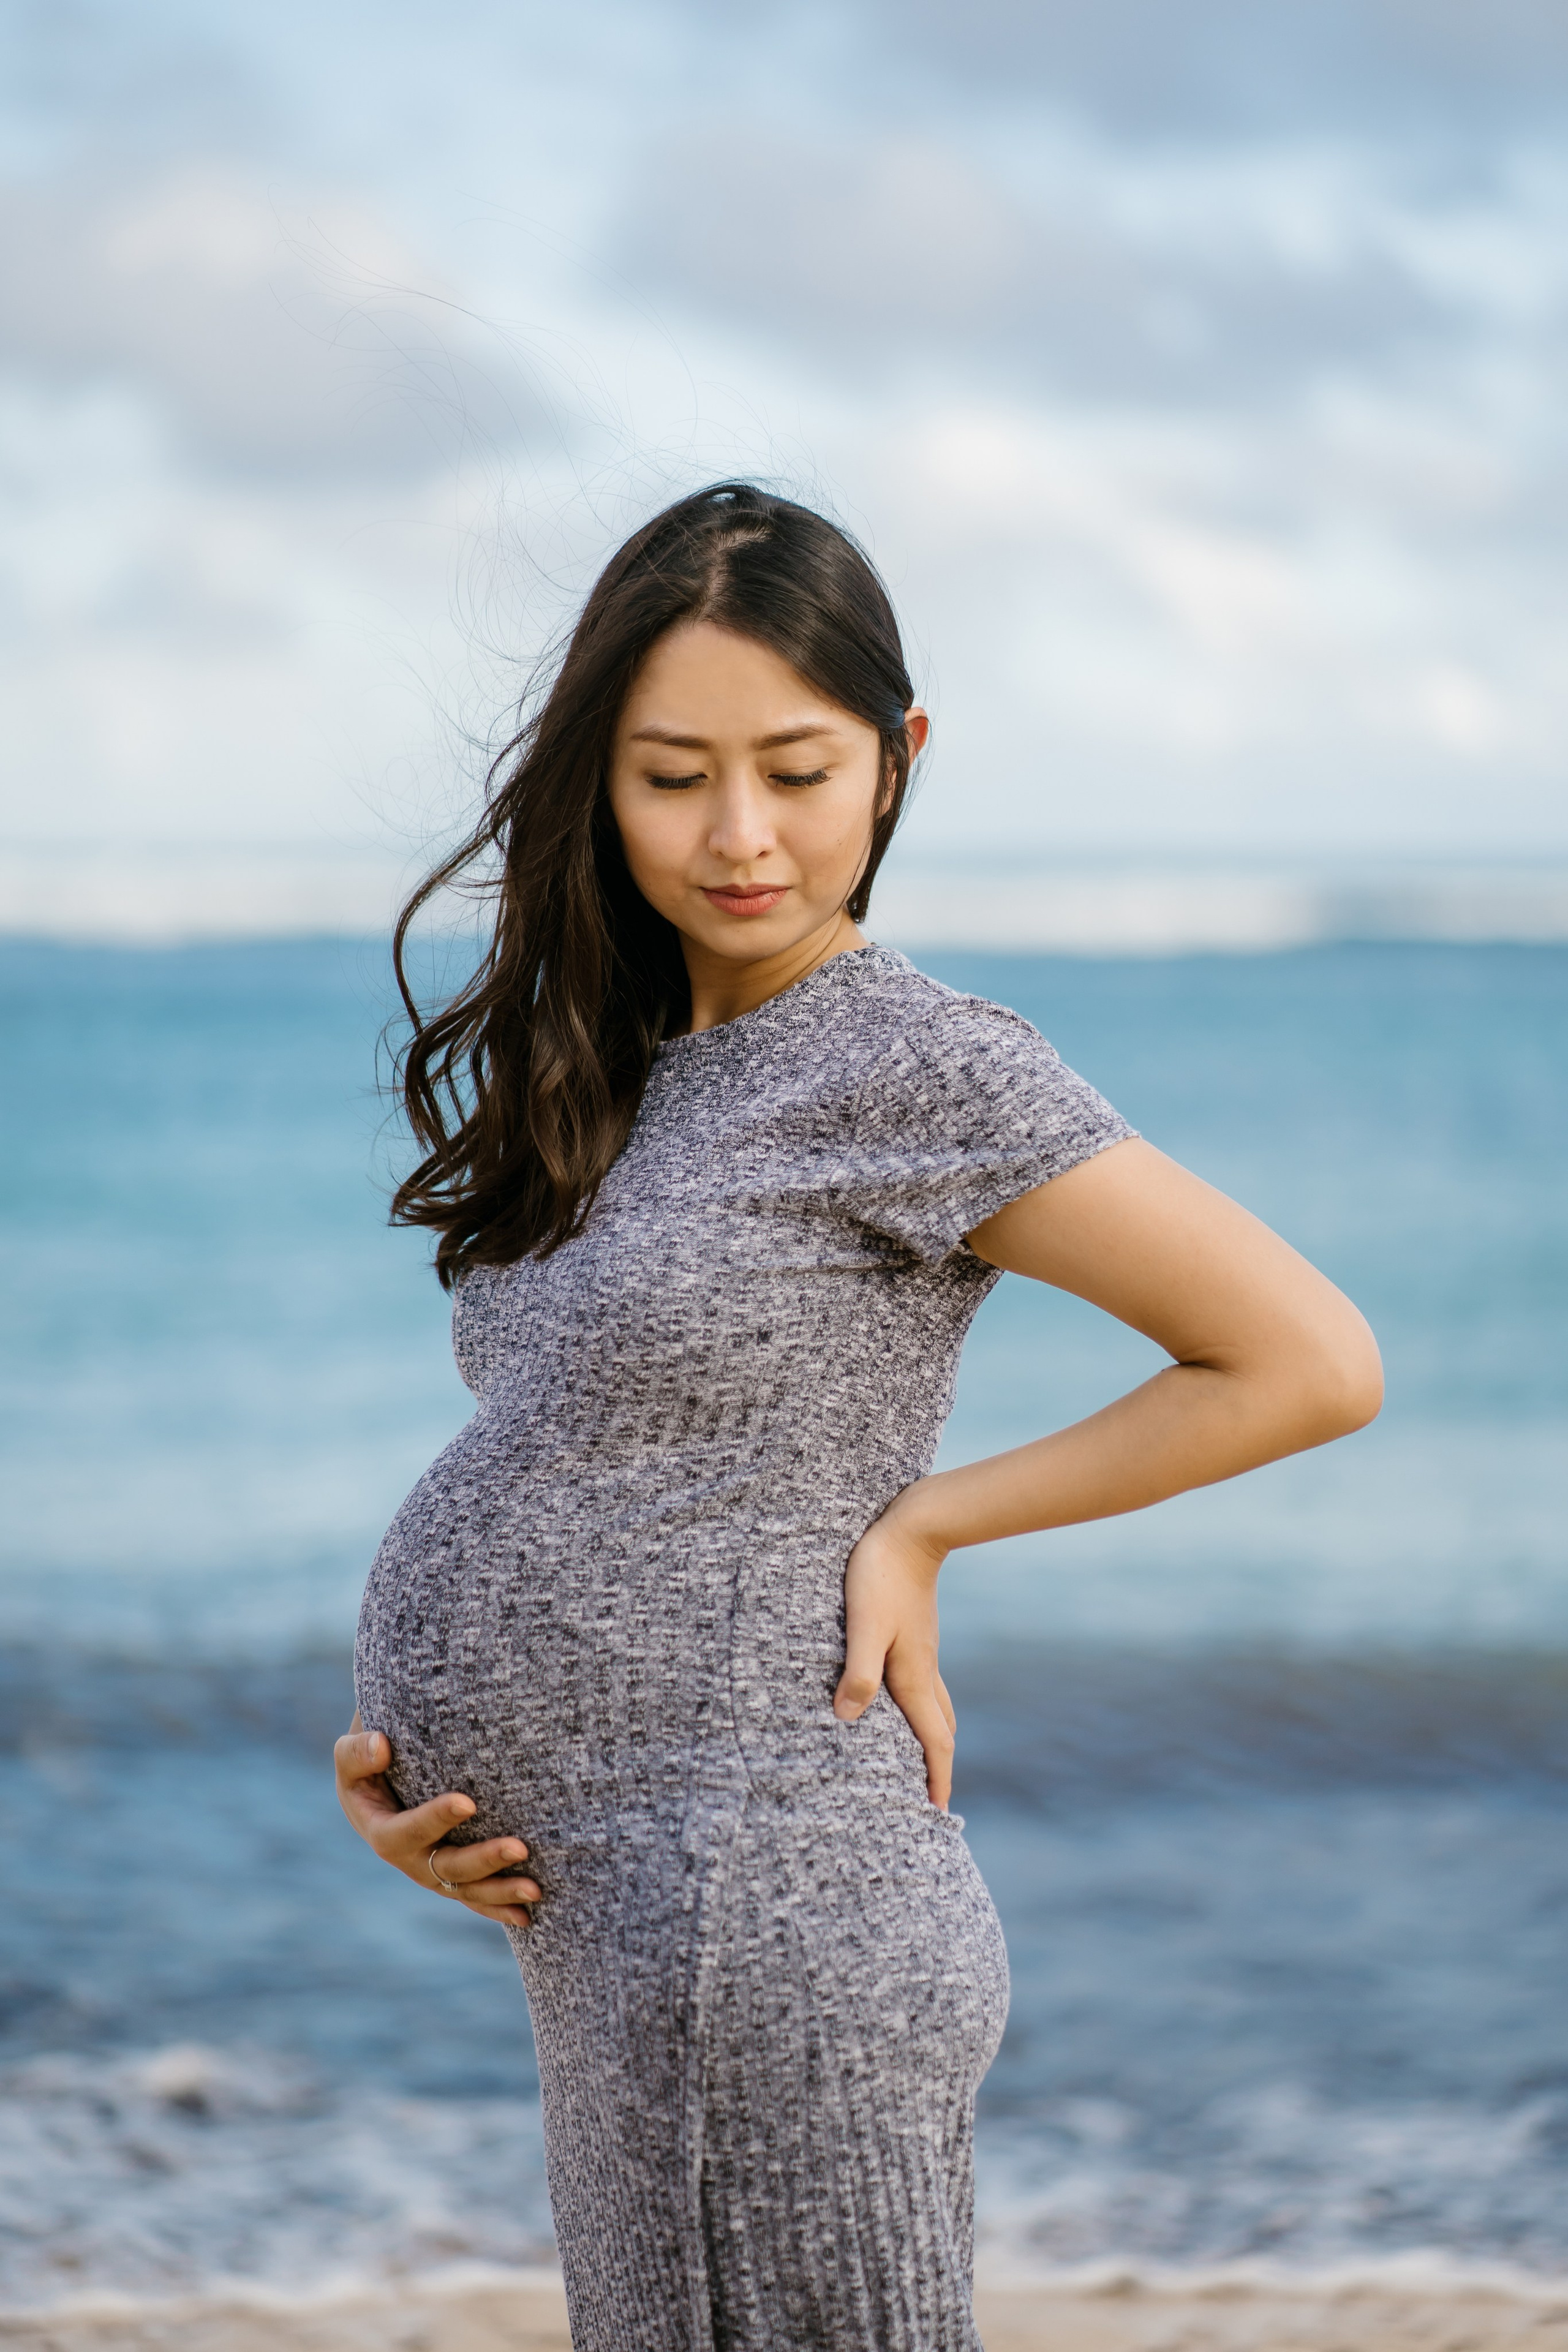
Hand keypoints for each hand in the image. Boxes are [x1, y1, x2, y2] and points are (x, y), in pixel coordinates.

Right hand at [334, 1713, 541, 1926]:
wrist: (377, 1792)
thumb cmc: (367, 1768)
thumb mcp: (351, 1757)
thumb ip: (358, 1751)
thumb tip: (382, 1746)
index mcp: (383, 1832)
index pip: (408, 1831)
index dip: (436, 1819)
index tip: (468, 1802)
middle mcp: (409, 1861)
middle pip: (447, 1868)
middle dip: (484, 1860)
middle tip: (521, 1848)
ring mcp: (431, 1874)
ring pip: (467, 1890)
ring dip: (501, 1891)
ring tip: (536, 1889)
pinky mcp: (450, 1878)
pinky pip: (474, 1897)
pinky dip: (499, 1907)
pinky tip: (527, 1915)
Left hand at [832, 1495, 956, 1808]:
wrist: (913, 1529)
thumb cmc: (882, 1576)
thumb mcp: (864, 1624)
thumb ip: (858, 1671)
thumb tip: (849, 1718)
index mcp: (915, 1675)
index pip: (932, 1738)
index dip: (936, 1776)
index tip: (937, 1810)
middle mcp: (924, 1668)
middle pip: (939, 1727)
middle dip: (937, 1763)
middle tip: (930, 1794)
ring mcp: (923, 1649)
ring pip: (934, 1703)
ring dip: (930, 1734)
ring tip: (919, 1755)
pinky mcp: (915, 1633)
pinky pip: (924, 1682)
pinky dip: (920, 1705)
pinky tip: (903, 1698)